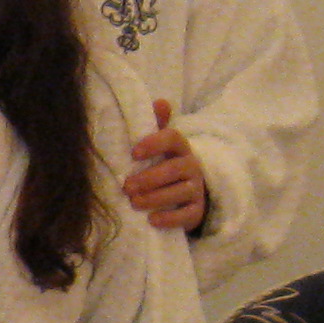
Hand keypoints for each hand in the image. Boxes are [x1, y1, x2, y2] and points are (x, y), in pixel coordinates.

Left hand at [119, 99, 207, 236]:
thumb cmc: (164, 166)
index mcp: (180, 148)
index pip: (173, 138)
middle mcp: (191, 166)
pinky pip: (187, 215)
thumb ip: (155, 126)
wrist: (185, 196)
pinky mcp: (196, 211)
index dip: (154, 144)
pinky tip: (152, 220)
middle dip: (149, 178)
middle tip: (127, 186)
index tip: (133, 153)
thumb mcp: (159, 148)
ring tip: (134, 203)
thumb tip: (160, 101)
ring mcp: (196, 189)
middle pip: (175, 169)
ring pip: (180, 192)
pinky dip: (170, 218)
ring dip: (156, 198)